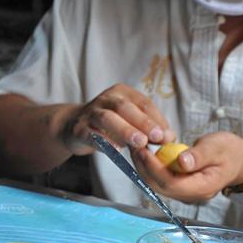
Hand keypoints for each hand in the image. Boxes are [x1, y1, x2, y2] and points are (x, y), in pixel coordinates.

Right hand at [59, 83, 173, 155]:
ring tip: (140, 142)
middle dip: (143, 122)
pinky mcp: (78, 128)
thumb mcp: (129, 121)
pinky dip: (104, 141)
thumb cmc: (109, 125)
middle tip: (157, 137)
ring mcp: (90, 112)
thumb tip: (169, 137)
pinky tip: (116, 150)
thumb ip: (148, 127)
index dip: (157, 119)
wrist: (73, 126)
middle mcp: (105, 99)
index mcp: (121, 93)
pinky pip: (91, 134)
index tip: (168, 135)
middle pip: (125, 107)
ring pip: (107, 118)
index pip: (143, 103)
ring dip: (125, 130)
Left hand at [132, 131, 242, 204]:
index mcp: (203, 187)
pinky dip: (151, 166)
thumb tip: (181, 162)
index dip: (154, 168)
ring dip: (144, 166)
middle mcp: (191, 195)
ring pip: (157, 184)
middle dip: (144, 167)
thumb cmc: (231, 151)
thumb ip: (199, 155)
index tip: (143, 150)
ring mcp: (185, 192)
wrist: (240, 161)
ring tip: (137, 146)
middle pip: (159, 186)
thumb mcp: (218, 147)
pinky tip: (146, 151)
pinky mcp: (180, 186)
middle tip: (134, 145)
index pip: (171, 183)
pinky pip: (161, 179)